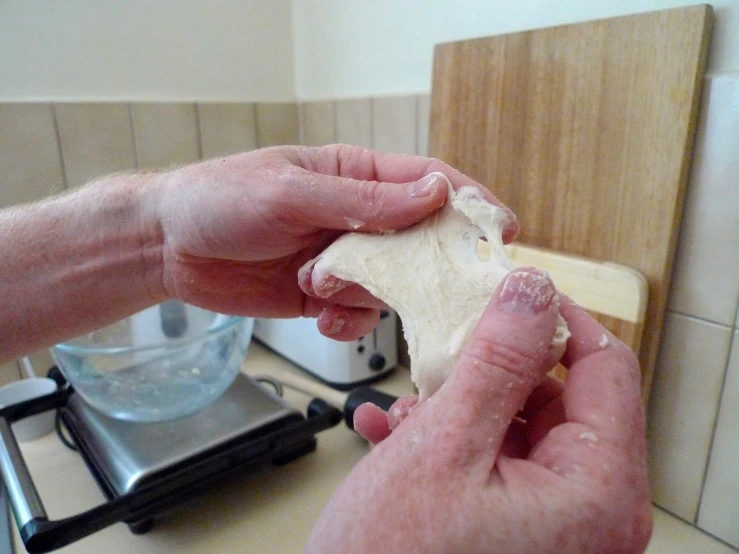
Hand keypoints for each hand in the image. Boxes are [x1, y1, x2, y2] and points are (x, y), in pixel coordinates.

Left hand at [150, 145, 516, 338]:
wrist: (168, 247)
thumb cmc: (221, 200)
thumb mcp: (291, 192)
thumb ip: (364, 200)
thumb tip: (435, 194)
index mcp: (356, 175)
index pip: (428, 182)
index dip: (468, 204)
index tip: (500, 230)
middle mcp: (358, 217)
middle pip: (420, 241)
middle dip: (425, 267)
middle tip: (423, 288)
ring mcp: (343, 259)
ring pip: (392, 285)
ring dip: (368, 295)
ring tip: (319, 286)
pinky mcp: (324, 295)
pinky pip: (359, 315)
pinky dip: (346, 322)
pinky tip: (317, 315)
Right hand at [305, 268, 651, 552]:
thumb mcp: (445, 447)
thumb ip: (496, 361)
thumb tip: (531, 292)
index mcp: (596, 494)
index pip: (605, 367)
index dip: (556, 318)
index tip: (511, 291)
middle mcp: (589, 513)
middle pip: (560, 395)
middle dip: (492, 370)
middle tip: (443, 358)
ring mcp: (555, 524)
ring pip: (520, 422)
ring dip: (461, 405)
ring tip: (407, 413)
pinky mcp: (520, 528)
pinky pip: (497, 457)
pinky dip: (452, 439)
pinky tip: (399, 436)